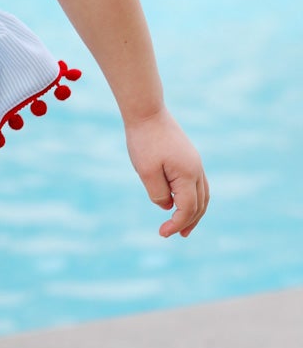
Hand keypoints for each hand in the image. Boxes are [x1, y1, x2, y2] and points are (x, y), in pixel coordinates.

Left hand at [124, 108, 209, 238]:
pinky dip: (193, 198)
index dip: (176, 224)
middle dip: (189, 222)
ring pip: (203, 195)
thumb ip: (158, 193)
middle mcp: (196, 169)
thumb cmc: (144, 141)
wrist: (147, 112)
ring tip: (184, 227)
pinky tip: (181, 203)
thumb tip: (168, 206)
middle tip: (176, 235)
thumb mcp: (146, 171)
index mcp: (188, 174)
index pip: (188, 208)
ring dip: (195, 212)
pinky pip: (198, 184)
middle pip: (200, 204)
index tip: (162, 233)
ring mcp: (195, 162)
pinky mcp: (190, 157)